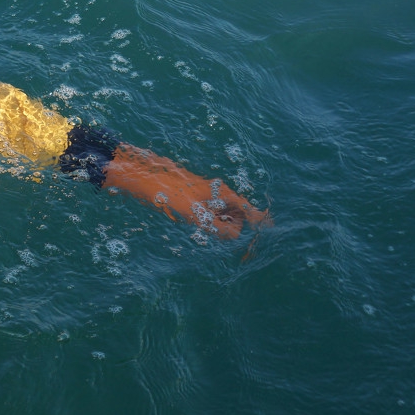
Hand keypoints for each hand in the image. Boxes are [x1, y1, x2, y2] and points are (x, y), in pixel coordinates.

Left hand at [104, 144, 270, 238]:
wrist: (143, 178)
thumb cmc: (168, 193)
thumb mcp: (194, 214)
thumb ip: (216, 227)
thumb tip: (235, 237)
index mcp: (222, 193)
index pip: (248, 208)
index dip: (259, 220)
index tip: (271, 229)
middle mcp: (218, 192)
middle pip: (238, 213)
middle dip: (236, 226)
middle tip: (217, 233)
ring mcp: (206, 194)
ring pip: (223, 214)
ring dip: (221, 225)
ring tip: (204, 228)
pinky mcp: (195, 197)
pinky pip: (211, 213)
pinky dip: (210, 221)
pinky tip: (196, 223)